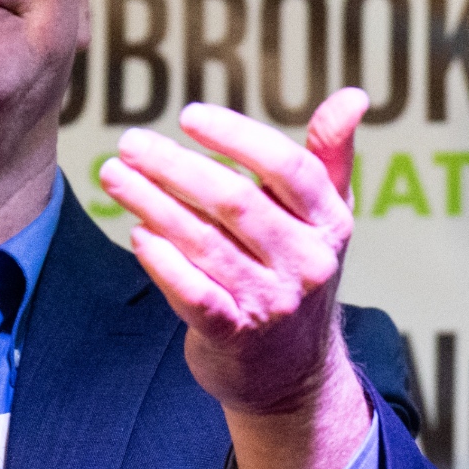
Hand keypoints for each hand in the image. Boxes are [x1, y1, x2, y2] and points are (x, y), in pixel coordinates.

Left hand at [98, 89, 370, 468]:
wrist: (294, 373)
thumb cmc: (299, 275)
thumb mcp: (326, 217)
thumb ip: (332, 155)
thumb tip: (354, 96)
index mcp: (330, 222)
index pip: (288, 168)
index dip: (237, 137)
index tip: (189, 115)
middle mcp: (307, 262)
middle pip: (237, 202)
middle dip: (177, 167)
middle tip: (131, 142)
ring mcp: (273, 302)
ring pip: (206, 243)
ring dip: (154, 205)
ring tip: (114, 175)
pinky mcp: (236, 337)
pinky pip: (194, 295)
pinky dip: (164, 263)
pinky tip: (138, 234)